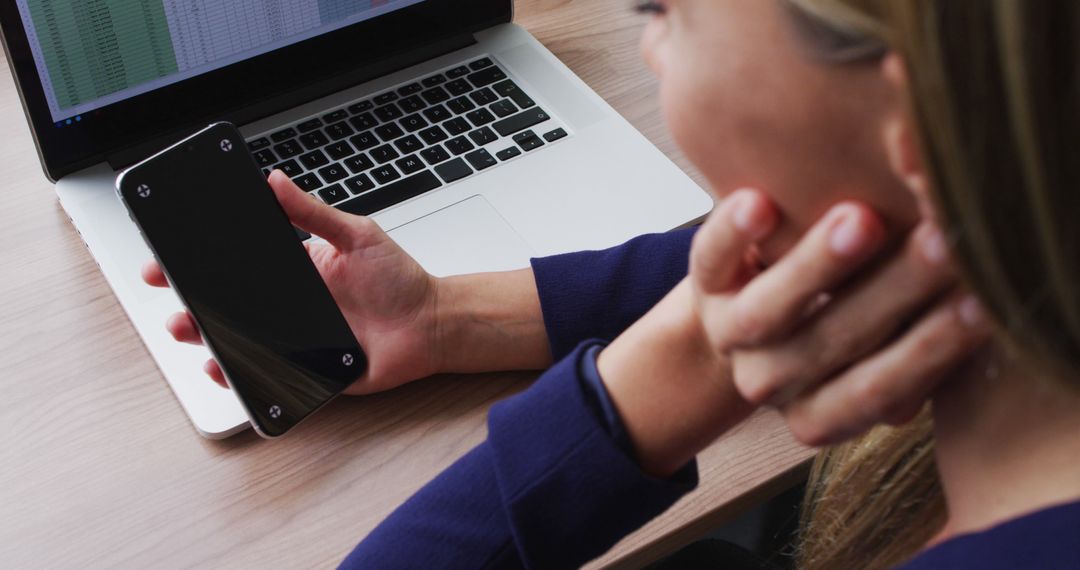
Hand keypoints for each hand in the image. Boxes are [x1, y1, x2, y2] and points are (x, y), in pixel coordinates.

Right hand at [142, 170, 441, 394]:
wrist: (431, 325)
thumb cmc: (400, 281)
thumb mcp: (357, 235)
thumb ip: (314, 212)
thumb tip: (276, 180)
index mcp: (295, 271)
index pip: (238, 266)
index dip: (200, 263)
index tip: (169, 256)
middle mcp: (289, 307)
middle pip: (228, 307)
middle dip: (191, 301)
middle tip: (171, 293)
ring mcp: (295, 342)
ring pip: (238, 344)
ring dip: (206, 338)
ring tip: (189, 328)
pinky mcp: (307, 374)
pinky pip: (266, 378)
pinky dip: (241, 378)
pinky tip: (224, 367)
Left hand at [690, 190, 990, 445]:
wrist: (761, 292)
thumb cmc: (854, 312)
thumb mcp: (893, 329)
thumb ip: (926, 324)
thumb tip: (980, 302)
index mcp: (819, 408)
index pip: (875, 391)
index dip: (928, 351)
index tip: (979, 304)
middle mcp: (770, 380)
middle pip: (829, 345)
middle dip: (892, 293)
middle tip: (942, 242)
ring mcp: (730, 331)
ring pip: (768, 313)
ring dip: (816, 268)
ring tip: (860, 220)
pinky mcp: (703, 278)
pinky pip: (711, 259)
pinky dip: (731, 233)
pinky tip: (758, 204)